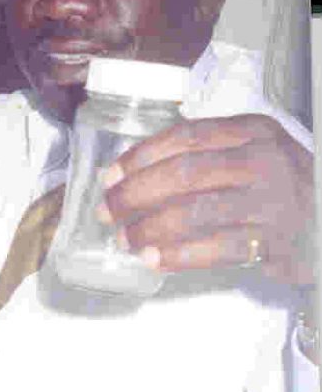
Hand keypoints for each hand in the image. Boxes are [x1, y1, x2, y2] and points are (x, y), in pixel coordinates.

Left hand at [98, 113, 314, 286]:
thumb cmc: (285, 189)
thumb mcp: (257, 154)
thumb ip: (211, 154)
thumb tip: (140, 173)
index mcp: (253, 132)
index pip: (186, 137)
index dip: (142, 156)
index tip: (111, 175)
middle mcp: (263, 161)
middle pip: (183, 174)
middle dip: (136, 194)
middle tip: (107, 211)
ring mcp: (269, 202)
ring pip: (194, 213)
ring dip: (149, 228)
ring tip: (124, 239)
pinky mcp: (272, 241)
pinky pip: (214, 249)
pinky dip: (177, 256)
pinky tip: (153, 259)